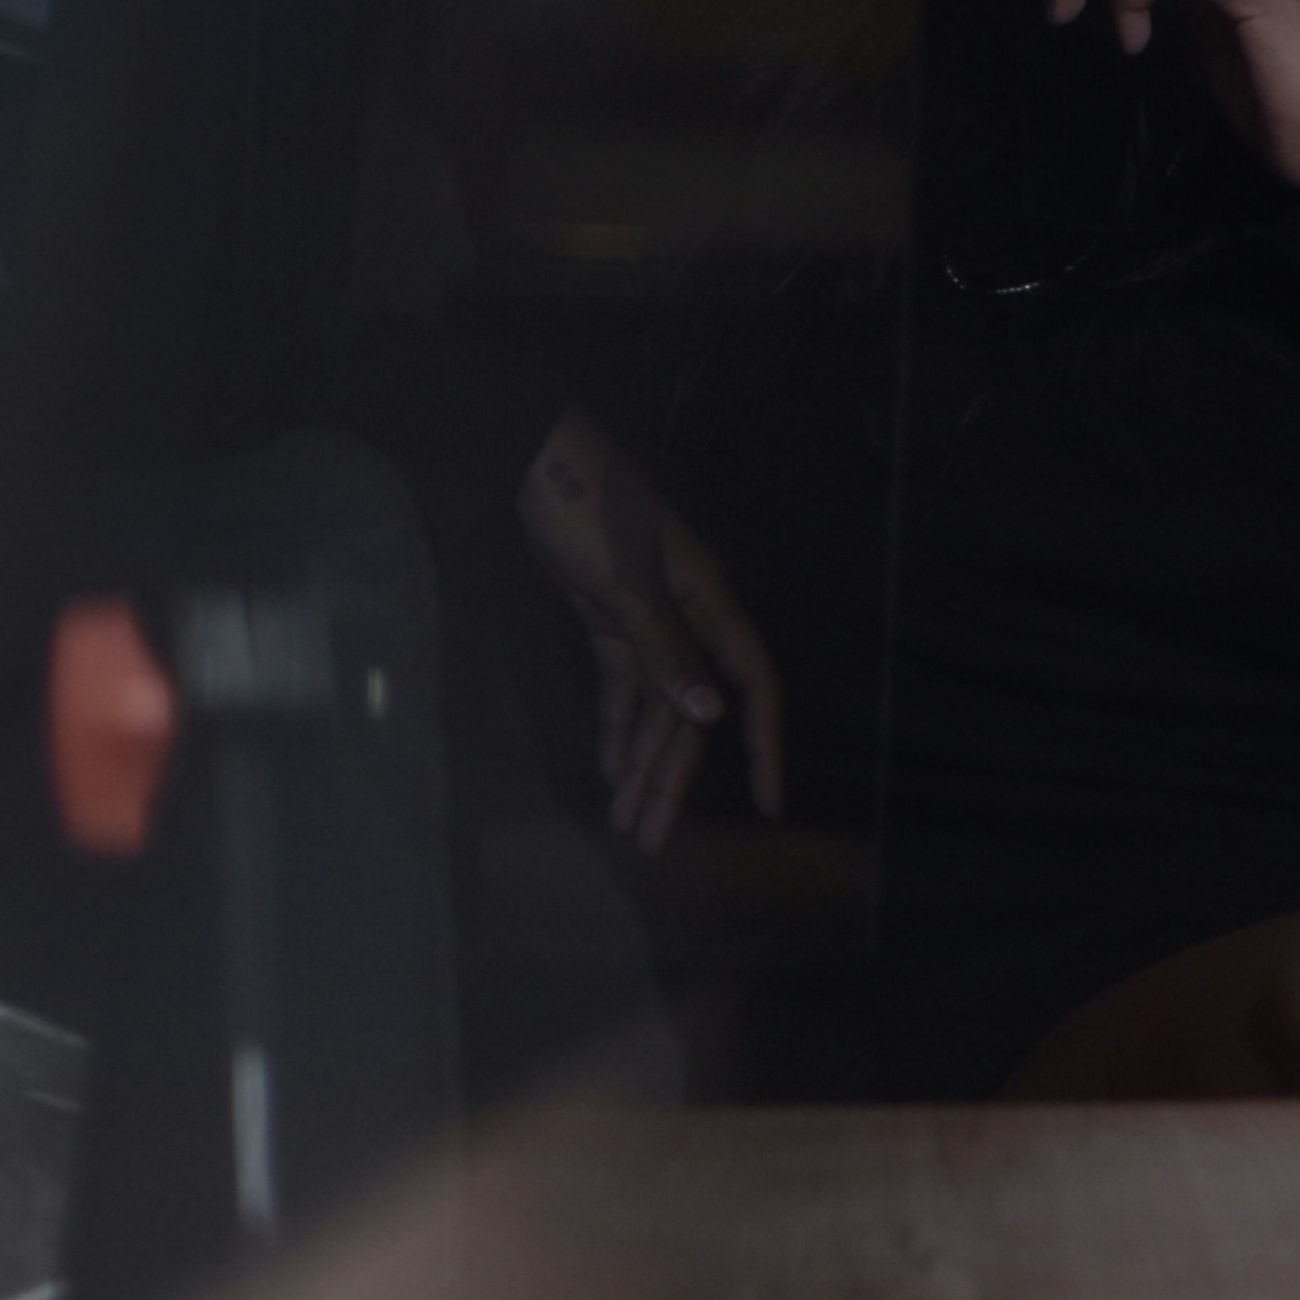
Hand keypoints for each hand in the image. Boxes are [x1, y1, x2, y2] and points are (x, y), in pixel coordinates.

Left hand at [516, 416, 786, 853]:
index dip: (764, 744)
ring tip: (626, 822)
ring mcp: (649, 621)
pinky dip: (615, 726)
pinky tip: (608, 770)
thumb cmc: (587, 510)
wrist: (532, 460)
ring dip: (640, 763)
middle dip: (672, 777)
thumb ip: (667, 651)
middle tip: (652, 839)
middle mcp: (688, 619)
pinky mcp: (610, 620)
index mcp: (707, 604)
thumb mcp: (625, 582)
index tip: (767, 801)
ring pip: (655, 707)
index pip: (752, 687)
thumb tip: (712, 715)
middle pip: (691, 713)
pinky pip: (623, 686)